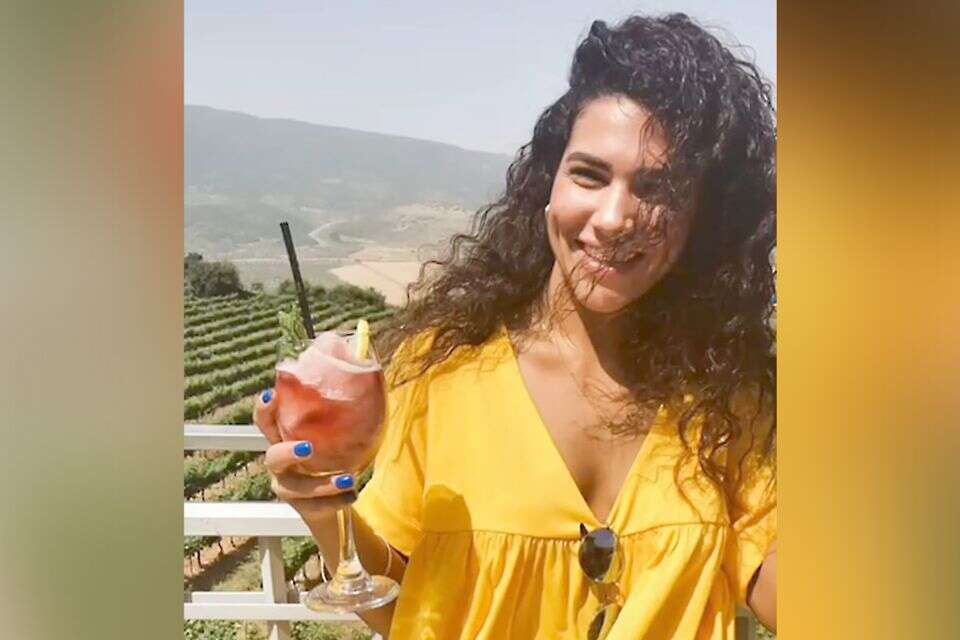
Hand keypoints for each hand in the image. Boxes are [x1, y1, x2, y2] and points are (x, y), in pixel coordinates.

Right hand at [254, 389, 355, 517]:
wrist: (336, 499)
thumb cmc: (336, 454)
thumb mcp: (338, 432)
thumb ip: (344, 409)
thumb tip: (370, 369)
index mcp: (285, 437)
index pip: (266, 421)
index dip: (263, 409)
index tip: (270, 396)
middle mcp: (280, 463)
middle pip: (272, 457)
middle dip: (287, 452)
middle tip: (308, 448)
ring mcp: (288, 487)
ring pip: (296, 488)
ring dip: (323, 484)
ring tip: (350, 478)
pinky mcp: (302, 507)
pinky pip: (314, 508)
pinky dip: (335, 501)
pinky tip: (352, 495)